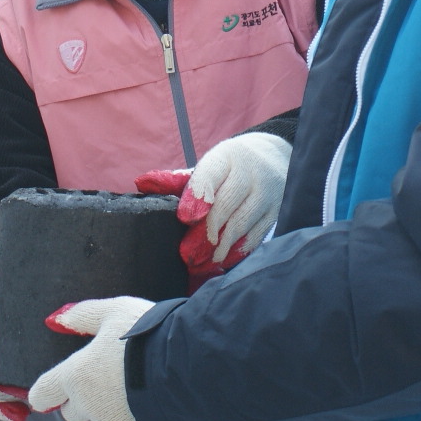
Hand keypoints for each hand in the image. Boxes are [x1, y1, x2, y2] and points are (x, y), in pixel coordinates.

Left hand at [26, 296, 155, 420]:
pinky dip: (134, 417)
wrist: (188, 367)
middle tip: (106, 378)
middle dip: (82, 400)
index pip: (43, 394)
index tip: (53, 388)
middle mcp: (89, 406)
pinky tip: (151, 398)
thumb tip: (58, 319)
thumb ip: (83, 315)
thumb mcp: (114, 311)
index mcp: (76, 376)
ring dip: (110, 408)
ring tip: (136, 383)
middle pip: (71, 412)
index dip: (46, 391)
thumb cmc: (146, 334)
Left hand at [173, 131, 290, 287]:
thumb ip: (177, 180)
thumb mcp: (207, 166)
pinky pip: (257, 235)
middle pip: (226, 205)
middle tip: (187, 255)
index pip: (211, 174)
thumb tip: (142, 184)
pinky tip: (223, 262)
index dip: (197, 196)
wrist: (272, 157)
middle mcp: (251, 171)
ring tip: (201, 264)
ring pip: (242, 223)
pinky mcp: (278, 210)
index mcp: (226, 157)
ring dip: (220, 247)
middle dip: (205, 232)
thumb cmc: (228, 168)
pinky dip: (238, 251)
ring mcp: (268, 191)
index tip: (185, 219)